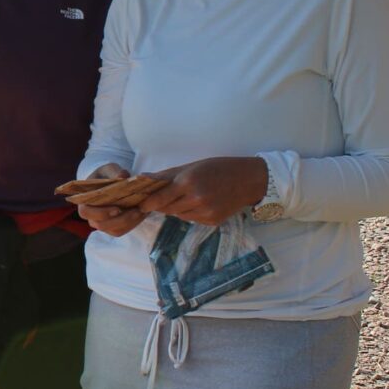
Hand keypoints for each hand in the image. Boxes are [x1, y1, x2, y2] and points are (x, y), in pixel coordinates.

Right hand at [74, 163, 150, 236]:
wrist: (112, 183)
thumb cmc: (107, 175)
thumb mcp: (110, 169)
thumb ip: (115, 171)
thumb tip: (122, 176)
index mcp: (84, 200)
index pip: (85, 212)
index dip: (100, 213)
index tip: (117, 208)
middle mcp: (91, 215)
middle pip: (100, 225)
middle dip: (119, 220)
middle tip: (135, 211)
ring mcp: (101, 223)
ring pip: (113, 230)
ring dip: (129, 222)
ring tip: (141, 211)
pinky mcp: (112, 228)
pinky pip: (122, 231)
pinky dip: (133, 224)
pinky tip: (142, 214)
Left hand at [138, 156, 267, 225]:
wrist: (248, 180)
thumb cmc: (218, 168)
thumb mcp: (191, 166)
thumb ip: (167, 175)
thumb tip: (142, 178)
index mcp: (188, 182)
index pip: (160, 199)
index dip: (147, 204)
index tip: (140, 205)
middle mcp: (196, 199)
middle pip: (167, 209)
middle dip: (162, 204)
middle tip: (164, 197)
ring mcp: (205, 212)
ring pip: (179, 215)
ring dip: (177, 208)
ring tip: (187, 196)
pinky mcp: (212, 221)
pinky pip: (192, 219)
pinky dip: (191, 213)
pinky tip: (201, 202)